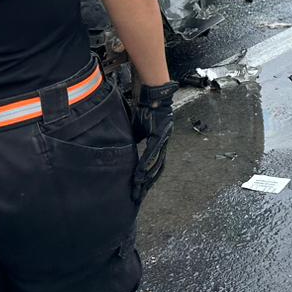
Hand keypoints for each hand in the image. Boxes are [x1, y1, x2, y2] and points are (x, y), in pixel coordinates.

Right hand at [131, 80, 177, 202]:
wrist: (153, 94)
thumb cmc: (145, 110)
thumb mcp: (139, 130)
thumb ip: (137, 142)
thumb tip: (127, 152)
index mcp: (159, 142)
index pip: (155, 165)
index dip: (149, 179)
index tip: (140, 191)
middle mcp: (164, 142)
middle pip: (157, 168)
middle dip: (148, 184)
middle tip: (138, 197)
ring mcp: (163, 139)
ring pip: (156, 163)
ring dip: (146, 178)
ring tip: (137, 189)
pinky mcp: (160, 134)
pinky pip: (152, 153)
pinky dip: (146, 164)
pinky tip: (140, 174)